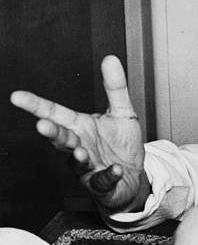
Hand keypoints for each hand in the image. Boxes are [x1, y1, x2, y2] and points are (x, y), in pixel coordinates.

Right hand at [10, 55, 149, 211]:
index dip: (36, 105)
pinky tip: (116, 169)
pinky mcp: (101, 185)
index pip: (54, 113)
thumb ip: (115, 87)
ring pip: (76, 163)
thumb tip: (110, 59)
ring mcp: (87, 168)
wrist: (132, 176)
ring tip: (80, 152)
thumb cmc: (121, 145)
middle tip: (43, 125)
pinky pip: (103, 181)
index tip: (17, 96)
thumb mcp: (122, 112)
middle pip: (61, 139)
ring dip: (77, 157)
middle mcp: (79, 147)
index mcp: (79, 127)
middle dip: (52, 133)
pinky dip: (108, 176)